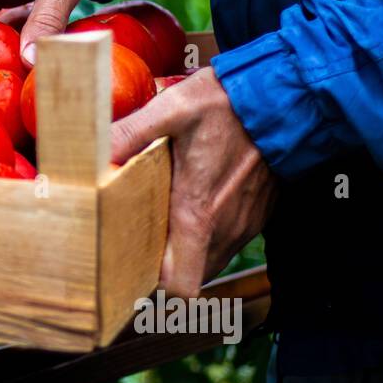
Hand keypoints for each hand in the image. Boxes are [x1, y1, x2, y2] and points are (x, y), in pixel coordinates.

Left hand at [111, 68, 277, 297]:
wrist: (285, 96)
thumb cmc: (228, 104)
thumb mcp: (171, 110)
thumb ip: (130, 134)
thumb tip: (96, 153)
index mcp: (198, 213)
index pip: (182, 285)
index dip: (157, 285)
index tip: (136, 267)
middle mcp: (225, 228)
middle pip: (192, 276)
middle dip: (167, 267)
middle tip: (141, 240)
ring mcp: (245, 223)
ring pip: (211, 260)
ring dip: (189, 251)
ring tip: (165, 222)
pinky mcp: (258, 213)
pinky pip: (230, 240)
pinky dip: (211, 234)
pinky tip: (196, 203)